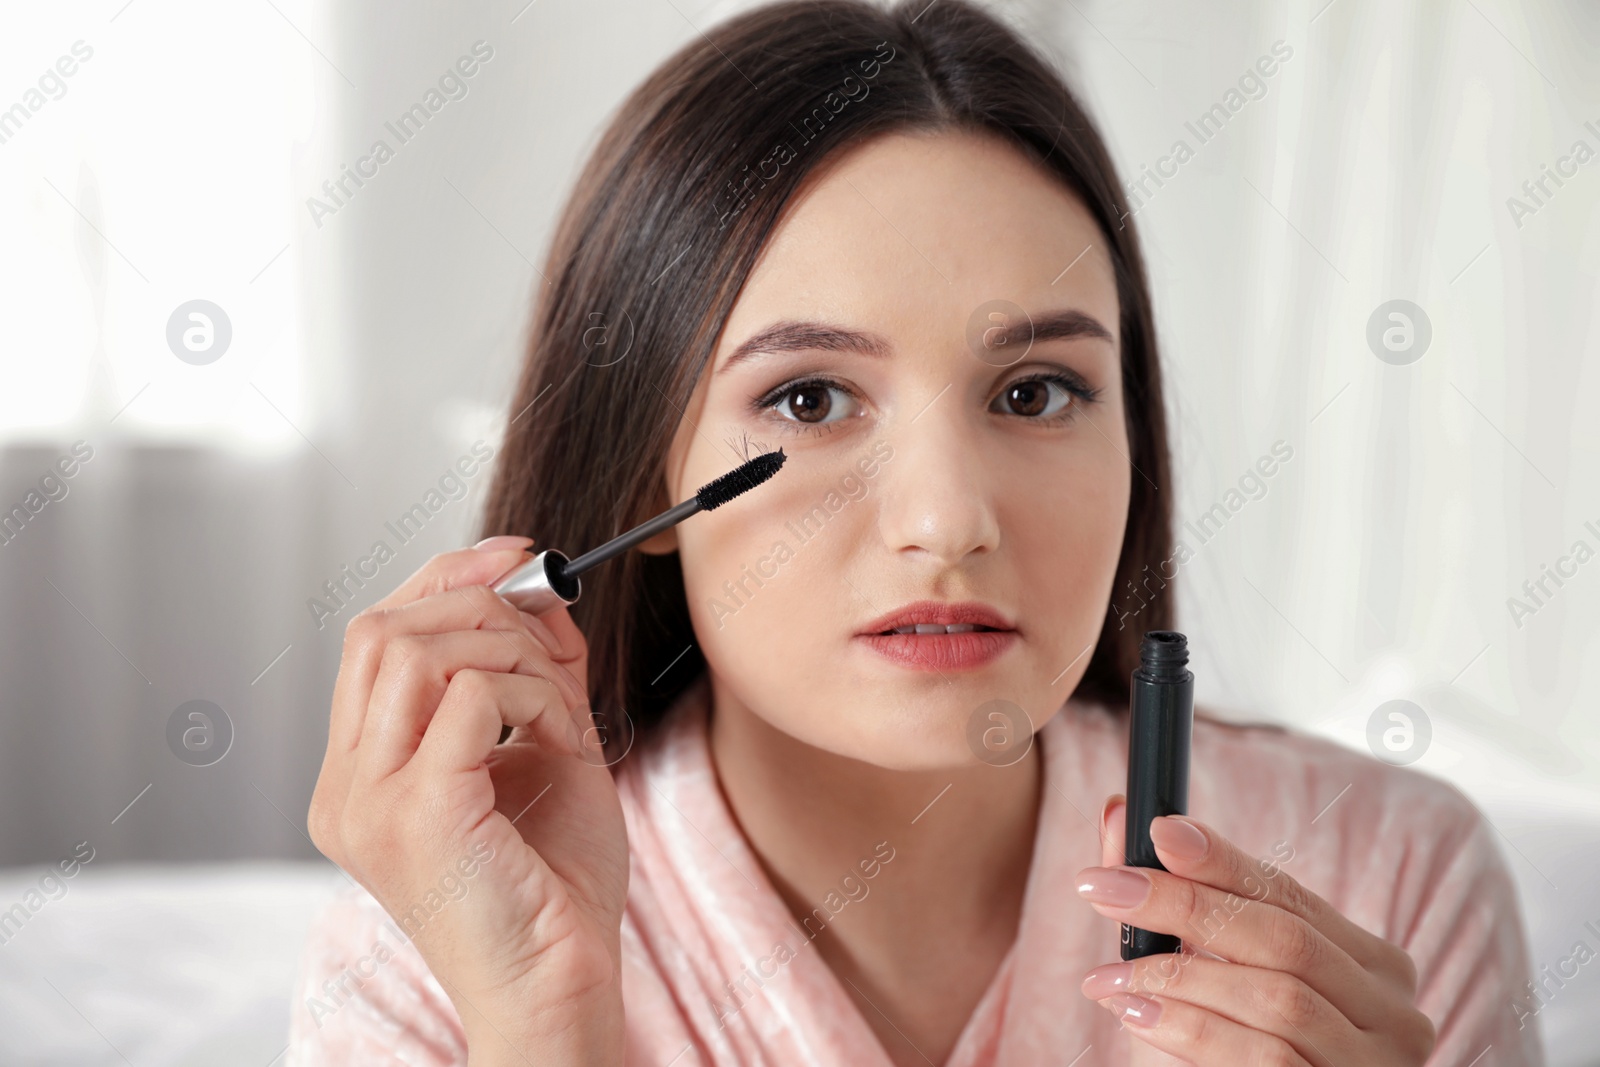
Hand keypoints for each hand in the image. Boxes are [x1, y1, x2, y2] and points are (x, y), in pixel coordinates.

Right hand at [307, 536, 627, 1064]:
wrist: (562, 984)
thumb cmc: (554, 887)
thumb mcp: (545, 751)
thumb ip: (533, 671)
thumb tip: (540, 588)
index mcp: (360, 777)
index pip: (373, 639)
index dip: (443, 581)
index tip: (517, 557)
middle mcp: (344, 790)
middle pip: (378, 629)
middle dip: (478, 601)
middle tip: (549, 622)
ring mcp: (369, 804)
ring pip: (413, 648)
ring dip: (510, 648)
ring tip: (559, 703)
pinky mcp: (417, 815)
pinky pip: (472, 694)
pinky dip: (532, 692)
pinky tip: (561, 736)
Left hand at [1074, 793, 1435, 1066]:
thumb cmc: (1229, 1055)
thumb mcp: (1209, 978)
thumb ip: (1171, 903)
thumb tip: (1118, 812)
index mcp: (1371, 967)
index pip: (1293, 896)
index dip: (1223, 861)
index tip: (1158, 830)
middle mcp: (1391, 1013)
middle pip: (1286, 938)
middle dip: (1186, 904)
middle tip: (1104, 888)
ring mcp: (1374, 1064)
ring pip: (1278, 998)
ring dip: (1179, 976)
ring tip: (1109, 976)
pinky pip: (1267, 1057)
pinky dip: (1193, 1029)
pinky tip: (1138, 1015)